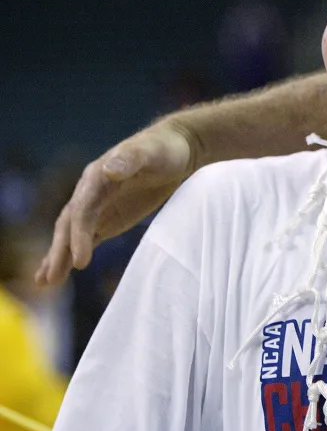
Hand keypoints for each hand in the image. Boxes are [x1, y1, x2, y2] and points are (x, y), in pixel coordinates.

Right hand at [35, 120, 194, 284]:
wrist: (177, 149)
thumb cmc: (163, 148)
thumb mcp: (150, 152)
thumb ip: (129, 159)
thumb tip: (108, 169)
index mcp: (96, 177)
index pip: (82, 210)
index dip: (80, 236)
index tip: (81, 261)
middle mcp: (90, 192)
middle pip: (70, 225)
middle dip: (60, 252)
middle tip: (50, 280)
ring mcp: (97, 206)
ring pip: (72, 234)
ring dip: (58, 257)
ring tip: (45, 282)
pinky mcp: (108, 217)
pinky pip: (87, 238)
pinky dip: (73, 254)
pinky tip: (63, 271)